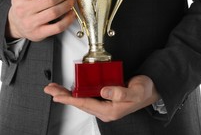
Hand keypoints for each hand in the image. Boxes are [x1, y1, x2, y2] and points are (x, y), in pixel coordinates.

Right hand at [6, 0, 74, 40]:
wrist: (15, 23)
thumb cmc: (23, 1)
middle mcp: (23, 9)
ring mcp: (30, 22)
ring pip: (55, 12)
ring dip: (67, 5)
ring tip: (71, 0)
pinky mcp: (38, 33)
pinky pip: (57, 27)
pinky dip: (68, 20)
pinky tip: (71, 14)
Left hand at [44, 75, 159, 121]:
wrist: (150, 90)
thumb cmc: (144, 91)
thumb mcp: (135, 91)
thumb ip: (121, 92)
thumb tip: (103, 91)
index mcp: (110, 110)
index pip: (85, 104)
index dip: (70, 100)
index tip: (57, 96)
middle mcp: (105, 109)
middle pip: (79, 103)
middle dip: (63, 96)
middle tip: (50, 90)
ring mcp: (104, 105)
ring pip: (81, 100)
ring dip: (67, 94)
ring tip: (55, 89)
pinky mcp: (104, 98)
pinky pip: (86, 96)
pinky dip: (76, 92)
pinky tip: (70, 89)